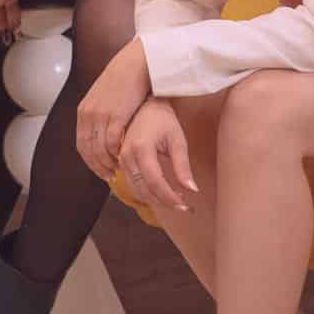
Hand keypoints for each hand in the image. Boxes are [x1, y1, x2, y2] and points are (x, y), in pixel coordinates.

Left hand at [76, 39, 152, 181]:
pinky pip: (113, 142)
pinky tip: (125, 157)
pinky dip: (118, 153)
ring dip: (109, 163)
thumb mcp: (102, 98)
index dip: (90, 161)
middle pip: (89, 150)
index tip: (99, 170)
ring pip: (101, 150)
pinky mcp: (116, 116)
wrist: (134, 65)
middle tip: (110, 176)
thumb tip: (99, 132)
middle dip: (98, 167)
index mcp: (83, 111)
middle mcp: (88, 115)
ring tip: (119, 170)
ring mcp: (101, 116)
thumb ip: (98, 114)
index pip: (81, 145)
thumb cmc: (122, 81)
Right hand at [117, 99, 196, 213]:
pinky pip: (132, 184)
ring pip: (137, 190)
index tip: (185, 205)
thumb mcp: (177, 140)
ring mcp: (121, 159)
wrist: (146, 107)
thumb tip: (192, 190)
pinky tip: (162, 191)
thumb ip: (183, 166)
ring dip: (155, 200)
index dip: (170, 197)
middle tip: (183, 206)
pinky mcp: (121, 162)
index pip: (155, 182)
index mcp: (141, 148)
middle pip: (144, 190)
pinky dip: (147, 192)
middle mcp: (127, 156)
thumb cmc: (164, 120)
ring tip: (175, 199)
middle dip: (164, 202)